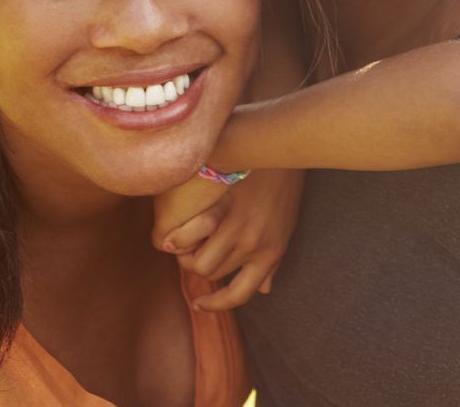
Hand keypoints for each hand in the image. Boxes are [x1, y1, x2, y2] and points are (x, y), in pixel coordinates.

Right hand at [151, 168, 304, 310]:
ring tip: (182, 242)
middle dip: (197, 266)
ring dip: (185, 255)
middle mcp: (254, 246)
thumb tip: (267, 290)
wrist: (283, 153)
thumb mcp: (285, 232)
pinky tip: (175, 233)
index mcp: (270, 255)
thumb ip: (273, 263)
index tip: (200, 303)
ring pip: (196, 261)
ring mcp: (238, 228)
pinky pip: (190, 235)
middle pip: (210, 274)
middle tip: (192, 251)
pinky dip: (179, 237)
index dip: (216, 305)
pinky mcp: (222, 208)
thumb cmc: (284, 192)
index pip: (240, 295)